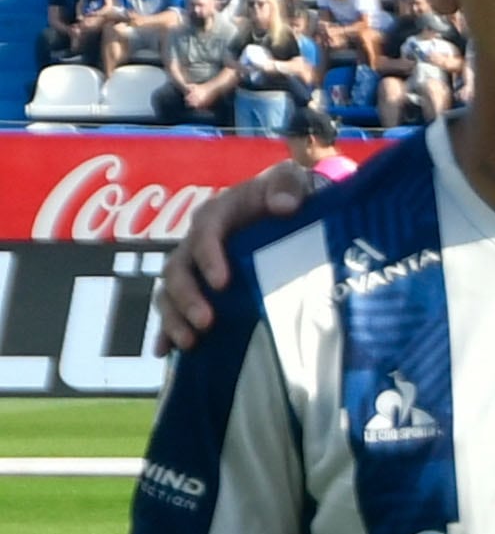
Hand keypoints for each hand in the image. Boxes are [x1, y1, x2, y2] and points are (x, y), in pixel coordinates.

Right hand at [152, 162, 313, 351]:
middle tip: (206, 323)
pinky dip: (167, 330)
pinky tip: (165, 352)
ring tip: (190, 343)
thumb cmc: (286, 193)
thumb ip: (286, 186)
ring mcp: (194, 267)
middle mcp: (197, 242)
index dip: (209, 257)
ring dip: (175, 318)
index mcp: (216, 215)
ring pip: (170, 293)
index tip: (222, 283)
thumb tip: (284, 206)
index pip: (205, 233)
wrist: (286, 206)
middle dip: (188, 297)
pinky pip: (175, 309)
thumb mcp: (290, 180)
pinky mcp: (199, 288)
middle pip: (179, 269)